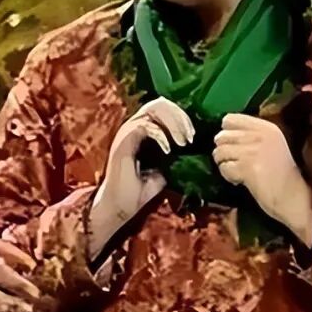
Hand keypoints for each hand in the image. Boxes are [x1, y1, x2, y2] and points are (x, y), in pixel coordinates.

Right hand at [88, 98, 192, 258]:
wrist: (119, 207)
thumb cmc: (137, 191)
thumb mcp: (163, 171)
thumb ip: (172, 158)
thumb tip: (190, 153)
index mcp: (142, 132)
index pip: (163, 110)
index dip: (181, 118)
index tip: (192, 137)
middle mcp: (133, 127)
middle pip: (159, 103)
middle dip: (180, 117)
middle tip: (190, 137)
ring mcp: (127, 132)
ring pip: (152, 109)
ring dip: (173, 122)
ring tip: (183, 141)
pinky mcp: (122, 141)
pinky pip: (143, 125)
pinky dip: (160, 135)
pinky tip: (169, 150)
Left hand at [213, 113, 311, 245]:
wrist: (296, 199)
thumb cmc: (283, 175)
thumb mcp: (270, 146)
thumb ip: (249, 137)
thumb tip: (220, 136)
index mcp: (266, 127)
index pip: (229, 119)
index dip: (227, 134)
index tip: (236, 148)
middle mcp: (259, 135)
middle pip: (221, 136)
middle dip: (224, 152)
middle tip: (237, 164)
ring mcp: (253, 150)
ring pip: (219, 152)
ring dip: (225, 164)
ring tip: (239, 173)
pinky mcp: (247, 167)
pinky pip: (224, 168)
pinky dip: (228, 176)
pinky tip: (240, 181)